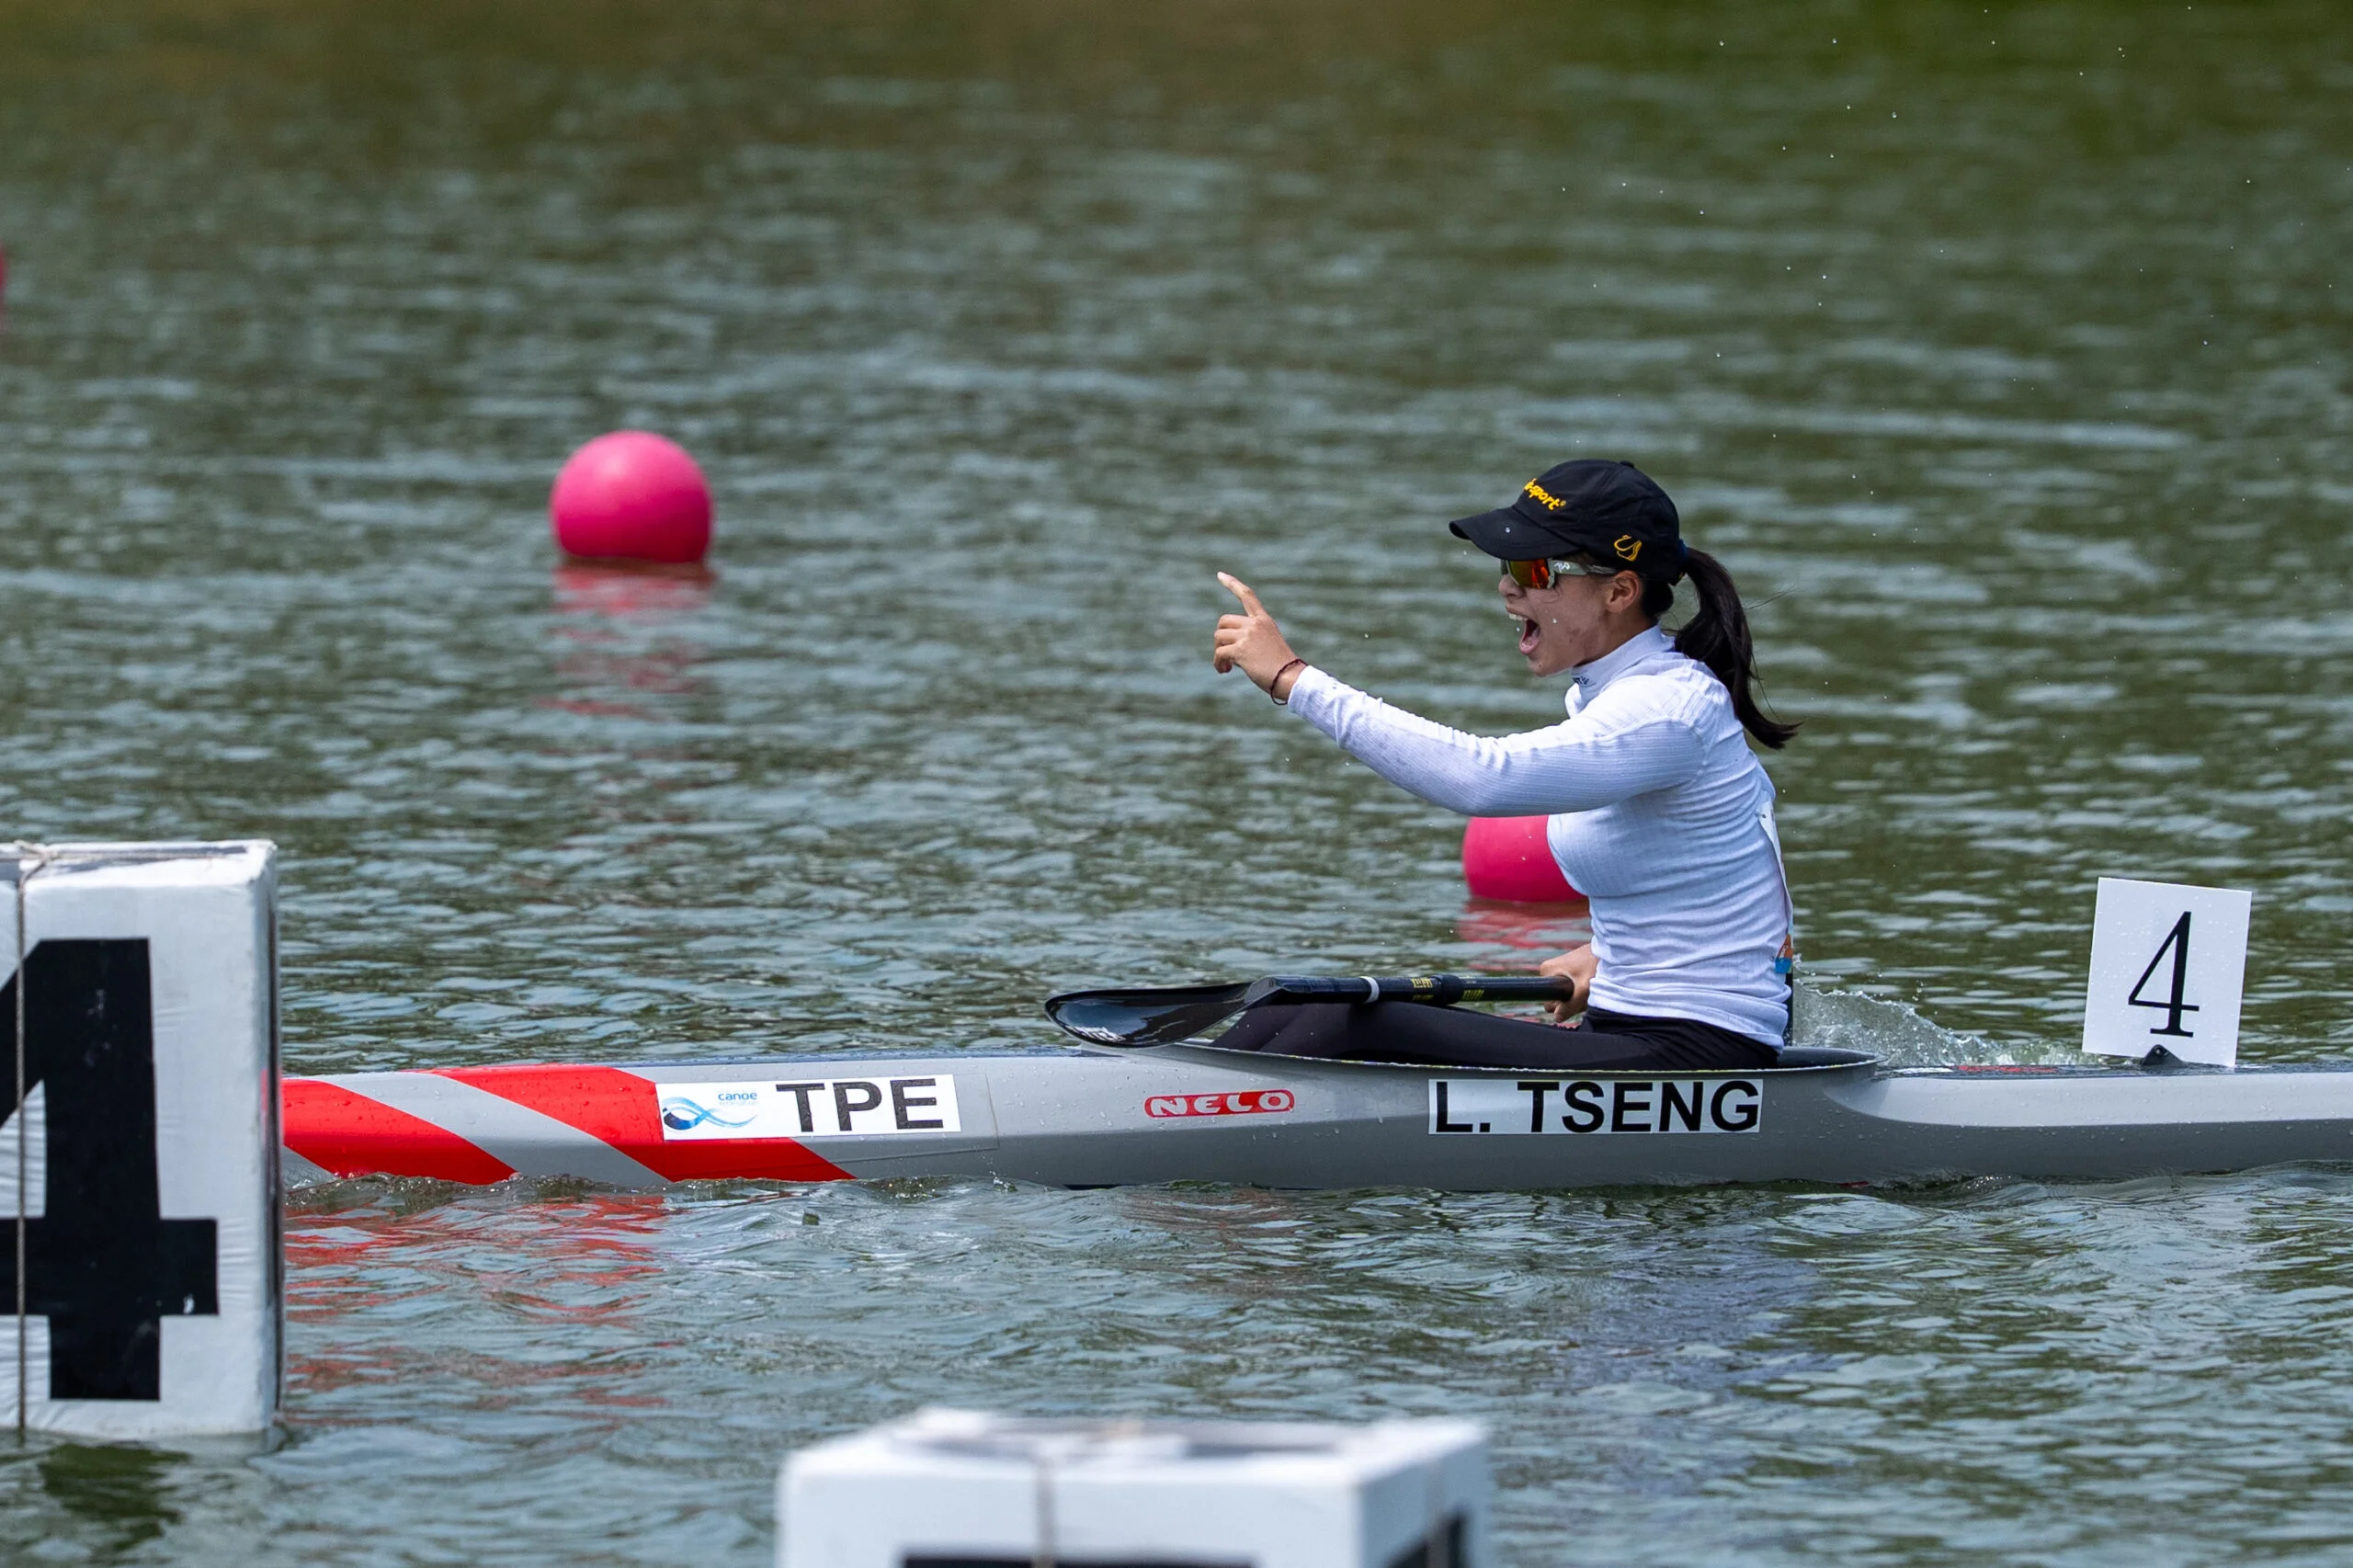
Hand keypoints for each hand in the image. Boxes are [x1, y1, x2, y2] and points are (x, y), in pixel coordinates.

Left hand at [1212, 573, 1305, 698]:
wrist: (1289, 677)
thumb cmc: (1281, 668)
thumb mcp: (1268, 646)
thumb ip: (1250, 640)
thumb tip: (1227, 649)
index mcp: (1264, 620)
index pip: (1247, 595)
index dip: (1232, 584)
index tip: (1220, 574)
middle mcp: (1255, 624)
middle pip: (1223, 621)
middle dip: (1220, 638)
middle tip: (1225, 654)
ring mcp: (1247, 635)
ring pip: (1219, 637)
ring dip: (1219, 653)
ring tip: (1227, 667)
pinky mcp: (1240, 649)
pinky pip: (1219, 653)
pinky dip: (1218, 663)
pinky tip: (1225, 671)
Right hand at [1539, 944, 1595, 1023]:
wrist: (1611, 950)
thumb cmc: (1596, 964)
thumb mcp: (1583, 988)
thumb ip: (1569, 1005)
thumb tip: (1557, 1017)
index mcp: (1547, 970)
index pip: (1549, 1001)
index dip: (1563, 1005)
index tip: (1577, 997)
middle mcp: (1550, 968)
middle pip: (1558, 998)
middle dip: (1573, 1000)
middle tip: (1587, 993)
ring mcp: (1560, 969)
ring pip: (1566, 994)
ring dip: (1579, 996)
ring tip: (1591, 987)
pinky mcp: (1569, 969)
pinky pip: (1572, 987)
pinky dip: (1582, 990)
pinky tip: (1592, 985)